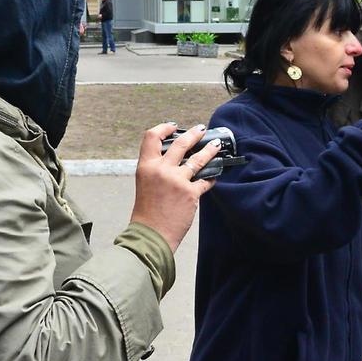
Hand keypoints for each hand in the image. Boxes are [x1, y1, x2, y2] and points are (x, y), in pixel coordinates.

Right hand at [129, 123, 222, 250]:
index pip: (152, 137)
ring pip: (199, 159)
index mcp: (146, 166)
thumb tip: (175, 160)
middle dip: (194, 134)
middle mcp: (162, 170)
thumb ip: (156, 170)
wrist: (151, 235)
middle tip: (202, 129)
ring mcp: (177, 181)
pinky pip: (206, 181)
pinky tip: (215, 176)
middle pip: (181, 143)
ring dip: (210, 150)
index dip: (164, 127)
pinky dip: (212, 178)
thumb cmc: (146, 213)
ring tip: (217, 145)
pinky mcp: (191, 193)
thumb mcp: (144, 184)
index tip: (174, 126)